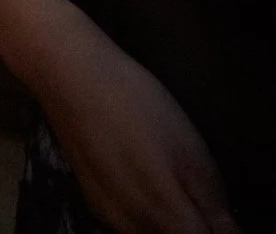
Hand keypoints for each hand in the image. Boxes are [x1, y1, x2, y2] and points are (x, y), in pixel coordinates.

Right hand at [23, 21, 238, 233]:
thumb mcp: (192, 153)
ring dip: (171, 220)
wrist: (69, 77)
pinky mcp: (93, 201)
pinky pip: (132, 223)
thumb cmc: (136, 107)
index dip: (216, 227)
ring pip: (152, 233)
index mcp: (166, 217)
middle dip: (193, 222)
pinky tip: (142, 176)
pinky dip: (147, 213)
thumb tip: (226, 232)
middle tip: (196, 186)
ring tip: (169, 177)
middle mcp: (133, 228)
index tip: (215, 208)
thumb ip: (213, 205)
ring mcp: (108, 217)